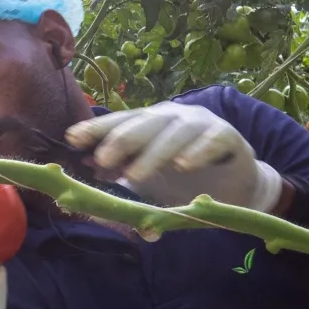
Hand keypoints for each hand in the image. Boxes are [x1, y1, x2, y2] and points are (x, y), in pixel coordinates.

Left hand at [66, 102, 283, 211]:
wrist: (234, 190)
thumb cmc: (184, 183)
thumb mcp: (147, 186)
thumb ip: (121, 184)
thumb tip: (89, 188)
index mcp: (149, 125)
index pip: (120, 122)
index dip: (97, 129)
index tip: (73, 138)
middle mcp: (174, 119)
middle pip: (145, 122)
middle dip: (121, 140)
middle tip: (101, 160)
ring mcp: (202, 125)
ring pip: (176, 132)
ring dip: (154, 152)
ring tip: (135, 175)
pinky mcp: (229, 137)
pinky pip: (213, 140)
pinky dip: (199, 151)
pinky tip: (184, 166)